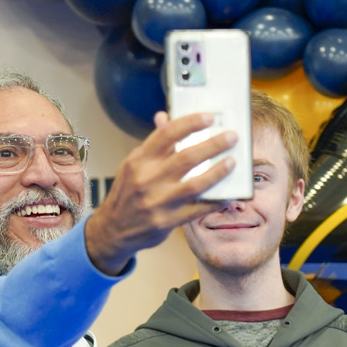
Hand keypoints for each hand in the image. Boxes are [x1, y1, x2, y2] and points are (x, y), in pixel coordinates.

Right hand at [85, 112, 236, 274]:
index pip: (167, 134)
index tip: (210, 117)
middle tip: (231, 137)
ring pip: (196, 184)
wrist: (113, 229)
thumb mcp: (134, 165)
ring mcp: (157, 202)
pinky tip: (229, 194)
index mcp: (139, 160)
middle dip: (214, 145)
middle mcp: (147, 179)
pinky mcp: (167, 221)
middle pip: (186, 157)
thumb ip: (154, 144)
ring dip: (218, 172)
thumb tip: (165, 117)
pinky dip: (216, 201)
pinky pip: (198, 209)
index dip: (191, 123)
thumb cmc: (128, 193)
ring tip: (232, 162)